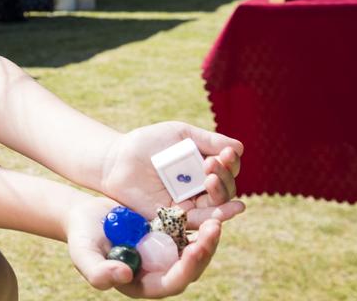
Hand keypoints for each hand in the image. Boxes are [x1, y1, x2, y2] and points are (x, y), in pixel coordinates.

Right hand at [66, 195, 222, 297]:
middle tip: (214, 227)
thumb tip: (124, 275)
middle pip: (192, 266)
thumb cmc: (82, 237)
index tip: (194, 249)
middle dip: (206, 249)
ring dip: (209, 233)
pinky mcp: (170, 232)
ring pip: (197, 247)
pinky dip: (201, 216)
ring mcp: (168, 251)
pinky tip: (208, 200)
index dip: (186, 268)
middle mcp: (161, 270)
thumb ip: (98, 272)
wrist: (85, 215)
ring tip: (218, 215)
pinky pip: (191, 228)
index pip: (172, 282)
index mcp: (145, 282)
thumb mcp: (83, 254)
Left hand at [99, 122, 243, 226]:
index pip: (227, 169)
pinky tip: (229, 208)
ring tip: (210, 180)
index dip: (230, 163)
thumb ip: (208, 141)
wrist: (117, 159)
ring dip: (221, 193)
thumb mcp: (180, 135)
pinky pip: (200, 221)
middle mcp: (201, 188)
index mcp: (204, 167)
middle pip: (226, 189)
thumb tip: (239, 148)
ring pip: (217, 205)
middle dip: (224, 177)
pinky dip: (216, 216)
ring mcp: (190, 204)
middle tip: (211, 164)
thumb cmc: (148, 143)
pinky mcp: (177, 219)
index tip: (225, 154)